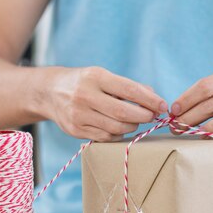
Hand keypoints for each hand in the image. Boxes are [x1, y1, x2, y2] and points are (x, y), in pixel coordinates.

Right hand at [43, 66, 167, 140]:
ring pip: (116, 127)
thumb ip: (128, 86)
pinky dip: (118, 133)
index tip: (162, 106)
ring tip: (135, 120)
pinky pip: (105, 137)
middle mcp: (85, 96)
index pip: (129, 90)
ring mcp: (78, 115)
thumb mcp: (102, 76)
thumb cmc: (83, 82)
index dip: (150, 100)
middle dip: (144, 116)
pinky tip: (119, 126)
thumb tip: (154, 98)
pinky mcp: (75, 130)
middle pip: (124, 113)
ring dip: (132, 126)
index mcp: (95, 77)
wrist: (49, 92)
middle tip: (152, 116)